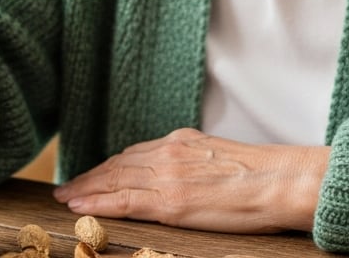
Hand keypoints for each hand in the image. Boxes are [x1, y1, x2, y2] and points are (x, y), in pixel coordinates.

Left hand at [52, 128, 330, 233]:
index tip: (92, 175)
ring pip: (114, 180)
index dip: (109, 167)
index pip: (134, 155)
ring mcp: (167, 175)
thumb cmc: (264, 176)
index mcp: (182, 142)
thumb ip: (196, 163)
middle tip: (67, 188)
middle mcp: (168, 153)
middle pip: (117, 165)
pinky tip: (80, 207)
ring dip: (87, 190)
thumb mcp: (221, 158)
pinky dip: (98, 203)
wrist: (281, 181)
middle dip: (90, 178)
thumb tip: (186, 176)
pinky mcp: (169, 201)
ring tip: (66, 198)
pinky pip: (123, 201)